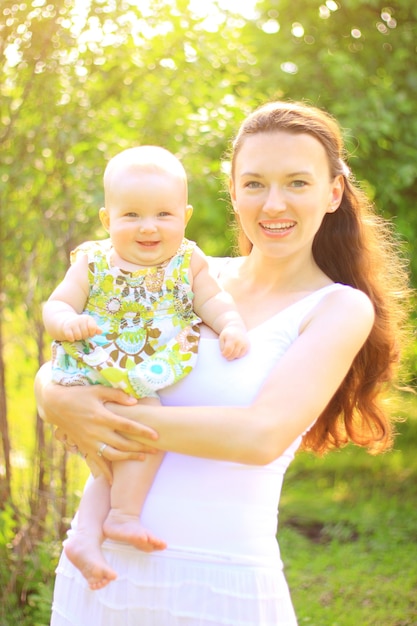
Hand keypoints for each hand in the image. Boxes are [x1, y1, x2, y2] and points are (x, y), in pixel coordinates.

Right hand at [35, 365, 159, 481]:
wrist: (56, 405)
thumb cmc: (79, 395)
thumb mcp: (97, 390)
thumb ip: (116, 395)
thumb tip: (134, 401)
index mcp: (102, 416)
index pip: (127, 426)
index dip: (142, 431)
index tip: (156, 435)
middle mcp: (97, 431)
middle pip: (123, 443)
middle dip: (140, 447)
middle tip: (155, 450)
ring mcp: (90, 442)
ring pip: (113, 455)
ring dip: (128, 458)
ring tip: (143, 458)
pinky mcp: (84, 448)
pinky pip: (97, 462)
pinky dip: (105, 473)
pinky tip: (113, 481)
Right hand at [62, 314, 101, 340]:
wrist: (66, 321)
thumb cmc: (80, 325)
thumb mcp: (88, 325)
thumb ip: (95, 329)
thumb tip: (101, 332)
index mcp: (88, 318)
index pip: (93, 328)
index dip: (91, 333)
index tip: (89, 333)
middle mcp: (81, 319)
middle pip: (85, 334)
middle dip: (84, 336)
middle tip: (81, 333)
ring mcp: (73, 323)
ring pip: (78, 337)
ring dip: (77, 338)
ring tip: (76, 334)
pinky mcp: (66, 327)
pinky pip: (71, 337)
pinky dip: (71, 339)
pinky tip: (71, 336)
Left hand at [219, 326, 248, 359]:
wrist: (236, 328)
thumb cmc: (227, 334)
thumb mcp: (221, 338)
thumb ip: (222, 347)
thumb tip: (224, 355)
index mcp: (232, 338)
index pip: (228, 350)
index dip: (224, 354)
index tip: (222, 354)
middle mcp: (239, 340)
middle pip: (234, 354)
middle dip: (229, 357)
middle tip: (226, 357)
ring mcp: (245, 343)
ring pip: (239, 355)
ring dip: (234, 356)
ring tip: (231, 352)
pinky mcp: (248, 345)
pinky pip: (243, 354)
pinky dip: (239, 354)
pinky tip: (236, 350)